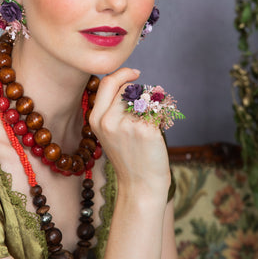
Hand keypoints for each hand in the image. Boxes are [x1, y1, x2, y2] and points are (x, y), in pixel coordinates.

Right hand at [89, 68, 170, 200]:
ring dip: (151, 104)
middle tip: (148, 99)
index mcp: (96, 119)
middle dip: (140, 90)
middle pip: (127, 87)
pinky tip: (158, 130)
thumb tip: (129, 81)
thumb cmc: (128, 156)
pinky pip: (157, 110)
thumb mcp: (109, 132)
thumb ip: (112, 107)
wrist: (140, 185)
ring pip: (143, 96)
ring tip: (150, 122)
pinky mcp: (146, 129)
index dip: (123, 74)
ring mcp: (126, 124)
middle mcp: (108, 120)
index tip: (135, 73)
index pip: (107, 82)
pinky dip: (162, 116)